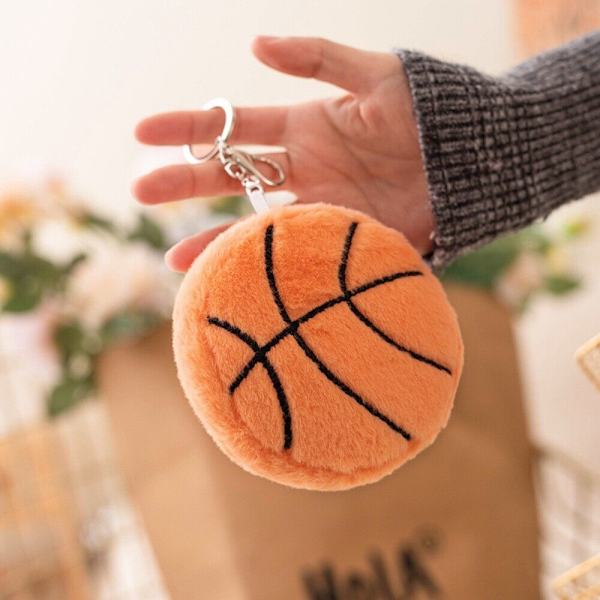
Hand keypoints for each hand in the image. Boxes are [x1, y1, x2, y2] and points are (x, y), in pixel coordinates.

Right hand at [133, 36, 430, 271]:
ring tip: (175, 262)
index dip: (188, 127)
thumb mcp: (374, 76)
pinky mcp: (340, 240)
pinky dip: (263, 269)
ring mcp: (318, 210)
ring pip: (253, 227)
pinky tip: (235, 284)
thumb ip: (319, 58)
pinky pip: (294, 256)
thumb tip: (255, 45)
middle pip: (230, 178)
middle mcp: (301, 172)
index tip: (141, 131)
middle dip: (184, 182)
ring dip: (214, 242)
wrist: (471, 162)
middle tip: (139, 190)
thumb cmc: (426, 112)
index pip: (233, 127)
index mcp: (301, 129)